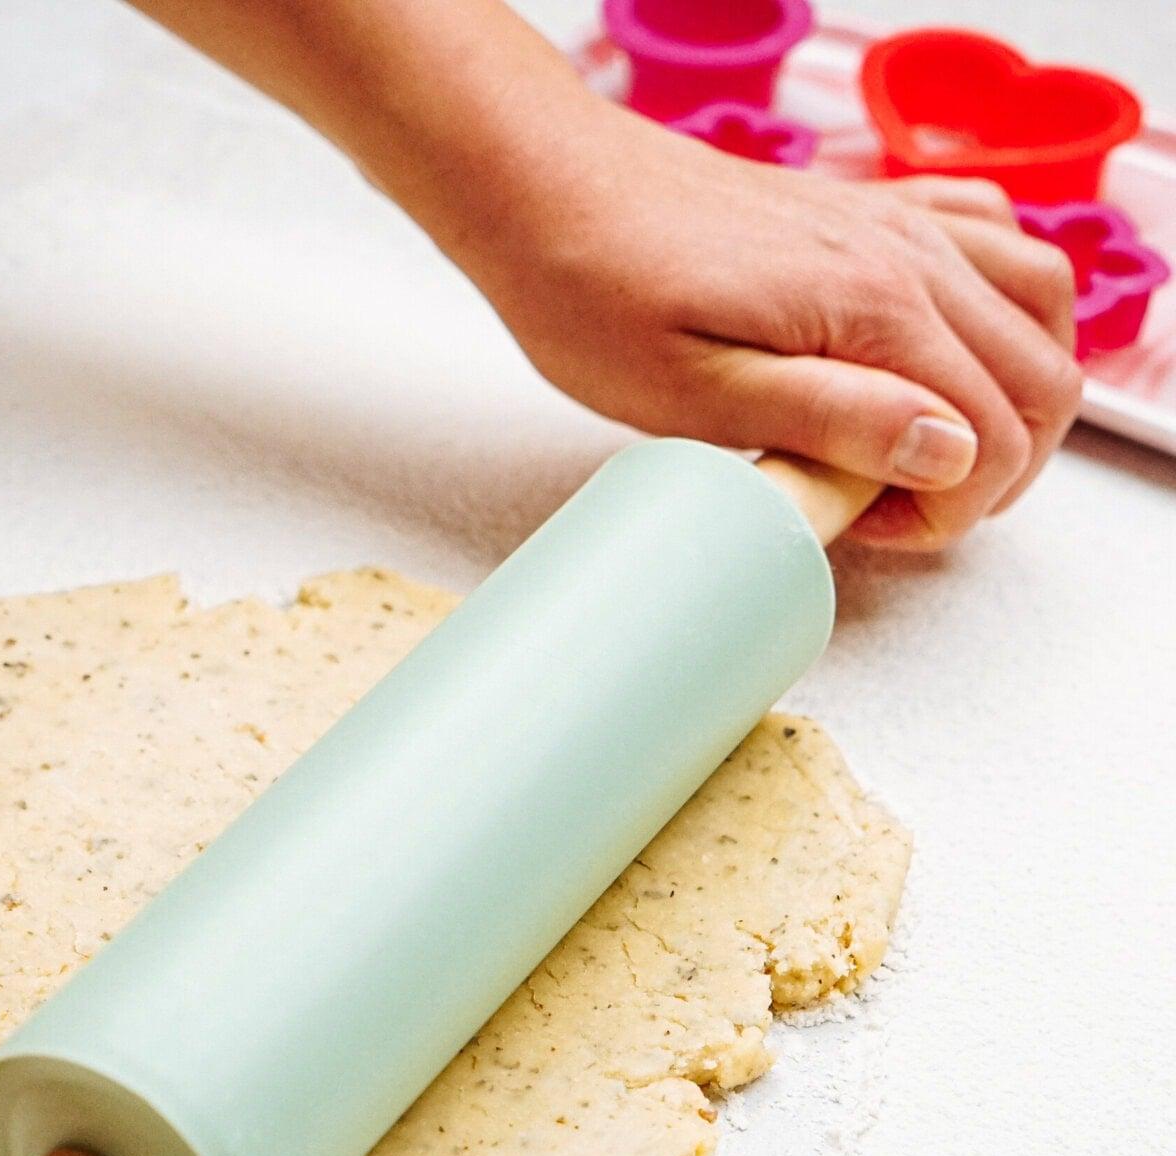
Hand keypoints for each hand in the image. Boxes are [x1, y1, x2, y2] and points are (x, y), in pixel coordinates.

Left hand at [477, 112, 1081, 548]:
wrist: (550, 192)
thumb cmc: (599, 295)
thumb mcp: (698, 397)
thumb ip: (834, 421)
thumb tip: (951, 453)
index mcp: (873, 308)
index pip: (991, 438)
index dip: (947, 512)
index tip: (871, 527)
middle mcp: (908, 254)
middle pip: (1040, 380)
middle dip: (995, 470)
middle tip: (898, 505)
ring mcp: (900, 223)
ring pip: (1040, 308)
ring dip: (1017, 392)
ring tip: (932, 446)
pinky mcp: (876, 212)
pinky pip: (997, 240)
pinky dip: (1004, 304)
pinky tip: (950, 347)